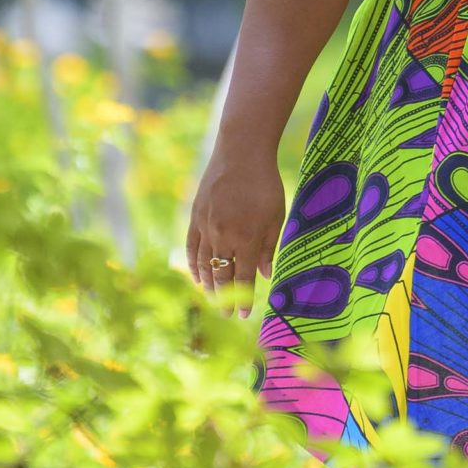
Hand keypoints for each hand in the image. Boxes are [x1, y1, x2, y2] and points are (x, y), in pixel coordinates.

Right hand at [185, 147, 286, 310]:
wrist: (240, 152)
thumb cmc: (265, 184)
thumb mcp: (276, 216)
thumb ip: (269, 247)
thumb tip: (265, 275)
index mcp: (247, 238)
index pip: (242, 278)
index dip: (242, 299)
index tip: (243, 315)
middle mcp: (224, 236)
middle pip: (221, 276)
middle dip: (224, 299)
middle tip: (226, 315)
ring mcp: (206, 227)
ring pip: (204, 265)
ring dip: (208, 285)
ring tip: (212, 299)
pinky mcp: (195, 216)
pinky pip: (191, 247)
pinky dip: (194, 265)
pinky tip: (198, 277)